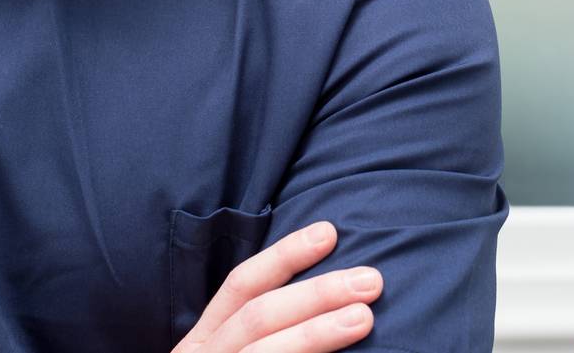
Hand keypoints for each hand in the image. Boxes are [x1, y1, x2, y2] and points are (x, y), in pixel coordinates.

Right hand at [172, 221, 381, 352]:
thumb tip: (336, 299)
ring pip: (264, 352)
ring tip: (365, 318)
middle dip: (315, 293)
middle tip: (370, 281)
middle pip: (258, 317)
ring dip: (315, 333)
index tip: (330, 232)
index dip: (285, 256)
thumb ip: (267, 332)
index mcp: (203, 343)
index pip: (241, 286)